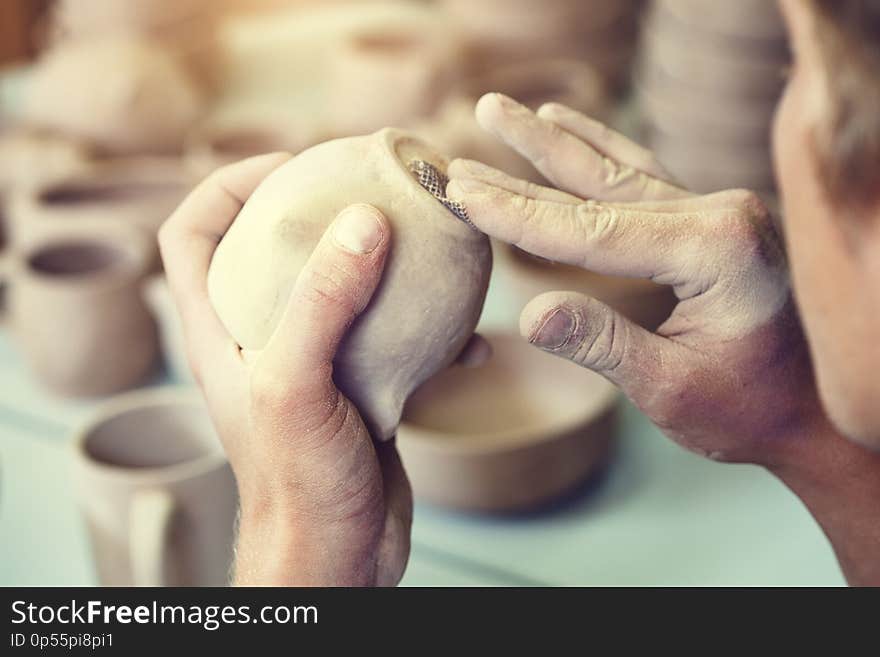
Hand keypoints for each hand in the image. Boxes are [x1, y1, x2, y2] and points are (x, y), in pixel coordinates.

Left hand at [159, 154, 416, 585]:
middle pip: (272, 250)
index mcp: (219, 329)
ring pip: (341, 291)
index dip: (227, 185)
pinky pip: (393, 342)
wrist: (337, 557)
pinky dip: (432, 334)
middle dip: (319, 211)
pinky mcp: (358, 389)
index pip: (190, 232)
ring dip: (384, 266)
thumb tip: (362, 221)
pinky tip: (474, 343)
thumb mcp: (297, 387)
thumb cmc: (298, 484)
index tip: (292, 166)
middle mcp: (261, 339)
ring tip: (430, 245)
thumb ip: (322, 302)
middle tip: (374, 189)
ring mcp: (313, 364)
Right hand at [447, 94, 818, 466]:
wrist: (808, 410)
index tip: (461, 193)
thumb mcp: (671, 390)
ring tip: (498, 111)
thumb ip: (605, 345)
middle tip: (456, 158)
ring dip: (550, 144)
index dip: (519, 216)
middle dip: (519, 176)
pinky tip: (563, 122)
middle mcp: (720, 213)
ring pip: (613, 172)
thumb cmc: (748, 409)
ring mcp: (716, 209)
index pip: (593, 230)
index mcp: (716, 248)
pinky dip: (596, 149)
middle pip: (596, 191)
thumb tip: (532, 316)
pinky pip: (640, 175)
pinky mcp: (708, 217)